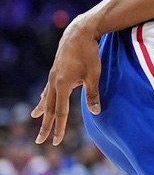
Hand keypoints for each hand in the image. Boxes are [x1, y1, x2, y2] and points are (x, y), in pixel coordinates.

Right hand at [30, 16, 102, 145]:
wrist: (79, 33)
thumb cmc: (89, 53)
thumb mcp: (94, 74)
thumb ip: (93, 94)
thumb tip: (96, 112)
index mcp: (62, 86)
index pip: (60, 112)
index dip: (59, 128)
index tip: (56, 142)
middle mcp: (54, 82)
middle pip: (49, 108)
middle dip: (46, 125)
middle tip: (40, 141)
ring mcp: (53, 75)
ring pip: (46, 97)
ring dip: (43, 109)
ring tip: (36, 117)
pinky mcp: (56, 69)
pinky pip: (48, 87)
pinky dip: (45, 95)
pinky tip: (44, 97)